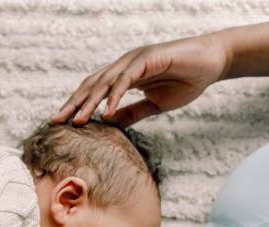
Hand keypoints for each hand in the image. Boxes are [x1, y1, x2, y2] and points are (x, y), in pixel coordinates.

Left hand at [53, 33, 227, 126]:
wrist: (211, 64)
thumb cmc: (185, 82)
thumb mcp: (153, 105)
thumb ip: (131, 113)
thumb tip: (111, 125)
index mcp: (123, 76)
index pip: (93, 91)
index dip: (77, 106)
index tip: (62, 123)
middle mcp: (124, 66)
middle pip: (92, 85)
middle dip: (73, 104)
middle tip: (57, 121)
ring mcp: (134, 61)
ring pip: (104, 82)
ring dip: (89, 102)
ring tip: (77, 120)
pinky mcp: (147, 59)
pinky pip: (126, 80)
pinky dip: (114, 96)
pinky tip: (106, 112)